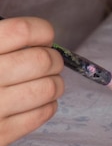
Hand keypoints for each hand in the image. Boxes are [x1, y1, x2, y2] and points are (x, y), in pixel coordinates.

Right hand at [0, 17, 63, 145]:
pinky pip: (40, 114)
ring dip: (55, 83)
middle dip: (53, 59)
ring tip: (50, 82)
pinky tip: (40, 102)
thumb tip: (31, 35)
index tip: (44, 36)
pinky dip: (48, 105)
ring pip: (47, 88)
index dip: (42, 31)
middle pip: (41, 60)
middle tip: (51, 61)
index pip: (22, 31)